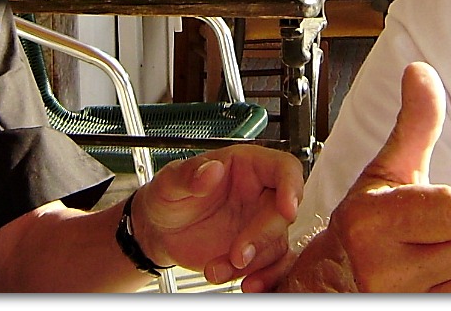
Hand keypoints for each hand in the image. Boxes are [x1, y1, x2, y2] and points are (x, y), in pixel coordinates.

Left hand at [133, 144, 302, 288]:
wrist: (159, 230)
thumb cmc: (168, 195)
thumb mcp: (170, 181)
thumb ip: (189, 175)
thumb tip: (211, 169)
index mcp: (247, 166)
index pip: (283, 168)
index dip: (292, 185)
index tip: (287, 208)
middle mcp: (259, 194)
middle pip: (283, 212)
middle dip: (264, 237)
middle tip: (237, 255)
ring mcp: (259, 224)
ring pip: (278, 245)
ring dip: (255, 264)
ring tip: (218, 271)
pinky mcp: (256, 252)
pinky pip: (273, 266)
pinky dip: (265, 279)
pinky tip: (247, 285)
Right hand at [277, 62, 450, 291]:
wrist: (330, 282)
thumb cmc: (362, 226)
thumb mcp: (384, 171)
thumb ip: (414, 124)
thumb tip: (421, 72)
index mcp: (372, 222)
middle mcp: (383, 267)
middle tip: (448, 226)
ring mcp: (398, 299)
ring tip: (438, 251)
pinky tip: (438, 276)